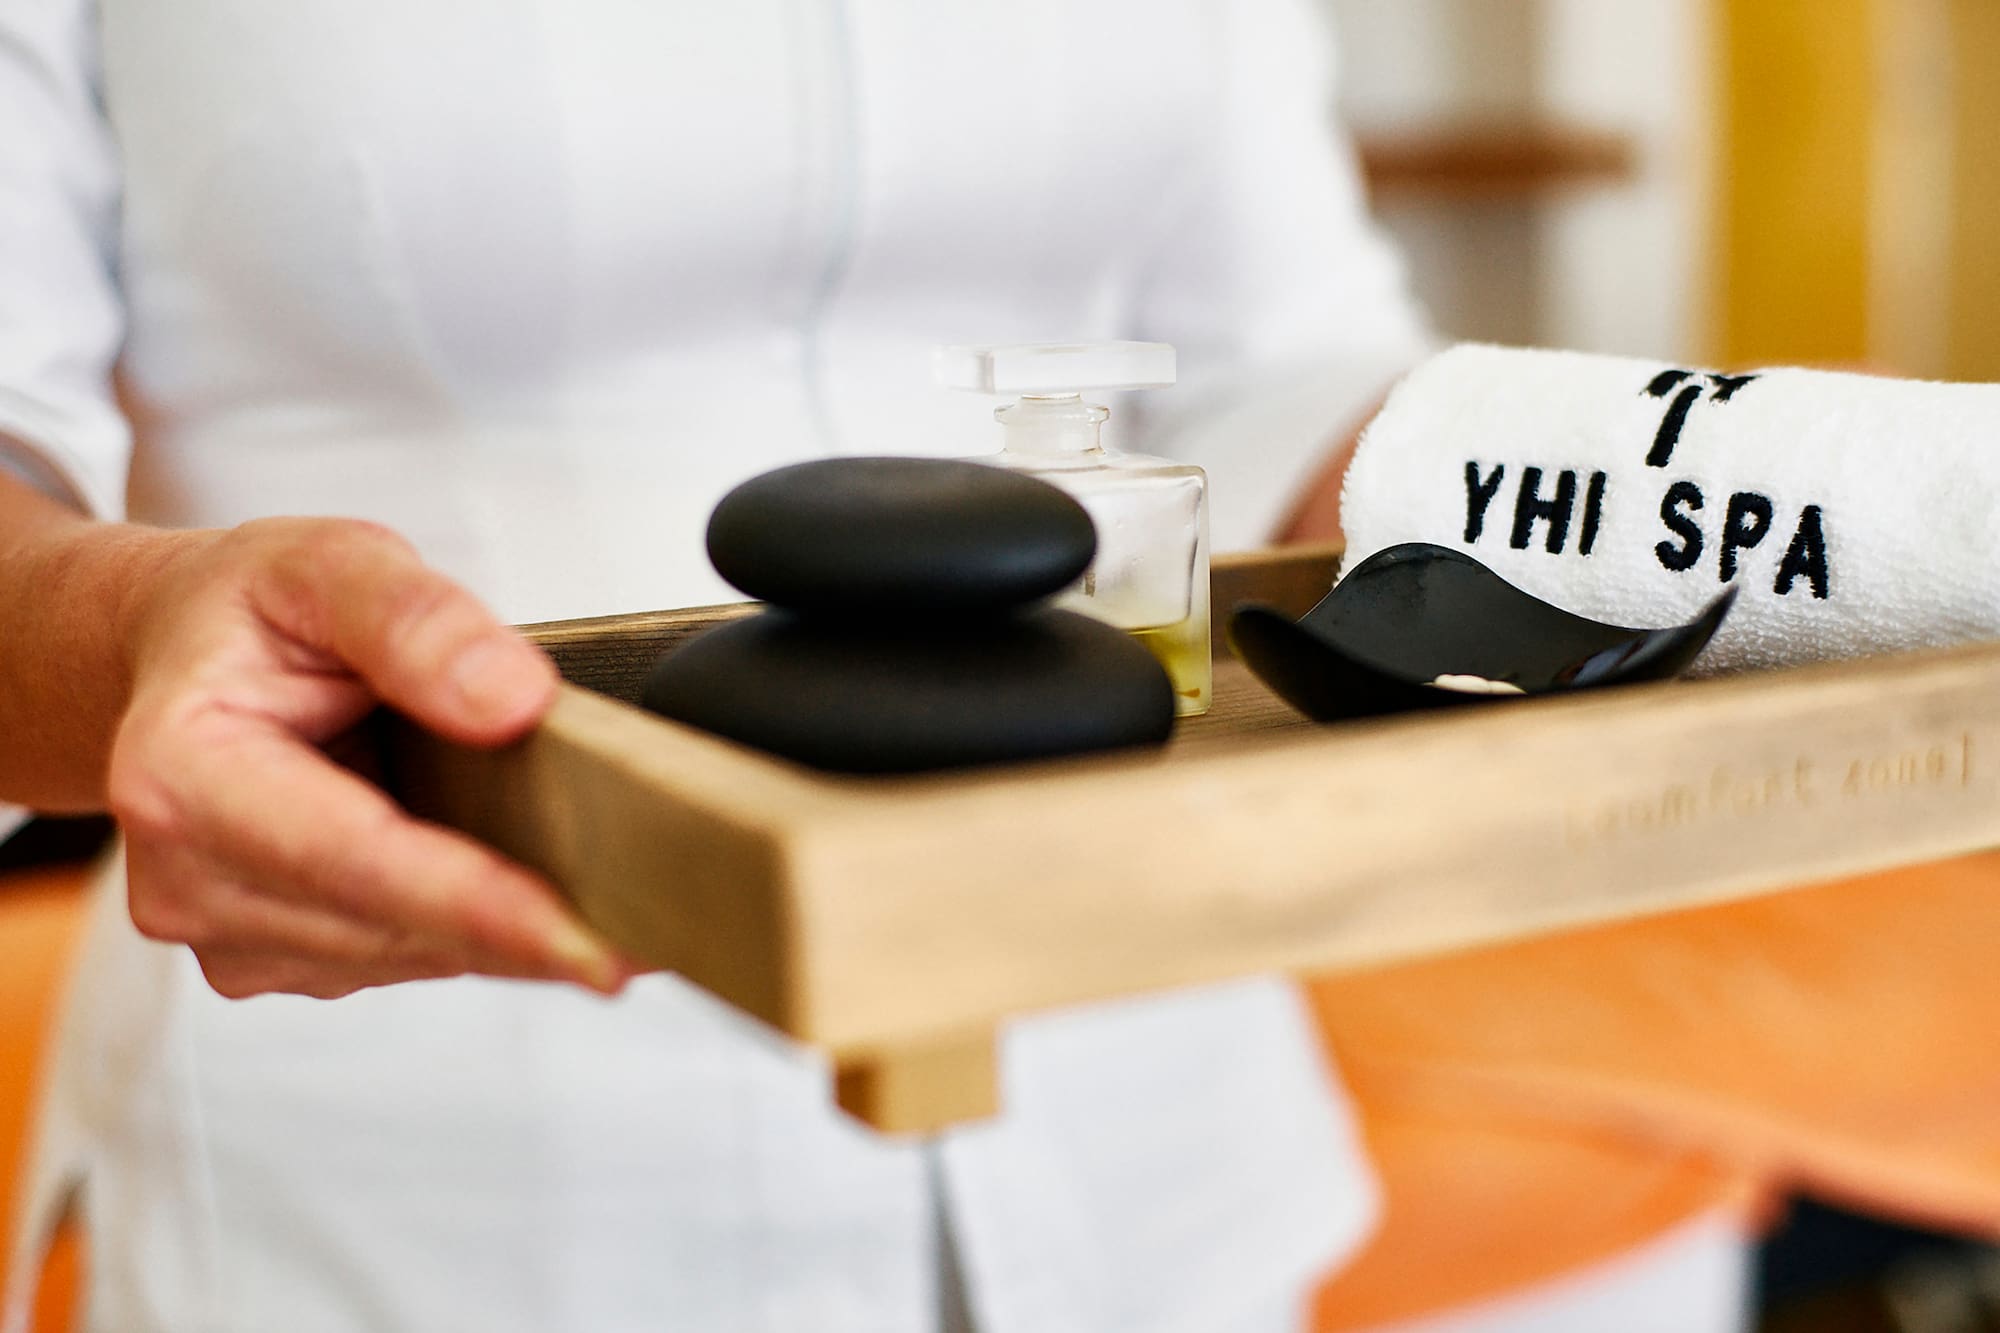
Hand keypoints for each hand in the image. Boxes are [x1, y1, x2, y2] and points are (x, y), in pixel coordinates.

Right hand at [106, 517, 630, 999]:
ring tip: (613, 908)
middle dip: (526, 932)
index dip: (479, 903)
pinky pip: (400, 955)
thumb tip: (511, 700)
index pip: (356, 859)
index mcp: (183, 772)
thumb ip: (415, 617)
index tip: (582, 938)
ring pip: (407, 955)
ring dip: (509, 936)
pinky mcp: (271, 955)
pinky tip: (530, 896)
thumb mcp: (329, 561)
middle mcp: (188, 875)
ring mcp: (224, 929)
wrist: (179, 656)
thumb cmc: (250, 610)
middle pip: (391, 926)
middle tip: (659, 929)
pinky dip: (474, 929)